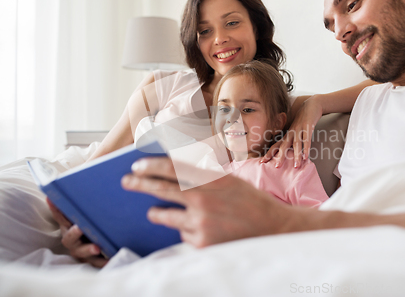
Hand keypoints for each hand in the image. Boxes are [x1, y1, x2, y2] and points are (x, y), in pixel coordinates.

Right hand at [47, 199, 107, 267]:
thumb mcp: (88, 209)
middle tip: (80, 227)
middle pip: (69, 237)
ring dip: (88, 249)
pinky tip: (110, 259)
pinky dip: (103, 262)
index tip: (51, 197)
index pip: (61, 215)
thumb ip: (83, 196)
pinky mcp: (93, 260)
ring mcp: (82, 251)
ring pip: (82, 252)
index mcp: (69, 225)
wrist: (104, 242)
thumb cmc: (92, 221)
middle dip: (74, 232)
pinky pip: (97, 263)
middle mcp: (73, 239)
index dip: (56, 208)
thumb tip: (74, 178)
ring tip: (97, 247)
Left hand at [121, 157, 302, 247]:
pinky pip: (184, 234)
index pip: (172, 168)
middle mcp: (203, 200)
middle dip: (140, 185)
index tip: (136, 165)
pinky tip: (198, 227)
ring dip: (157, 213)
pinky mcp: (202, 243)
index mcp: (211, 180)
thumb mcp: (230, 180)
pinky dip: (186, 229)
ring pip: (167, 217)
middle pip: (162, 190)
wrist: (273, 228)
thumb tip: (175, 172)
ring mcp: (201, 223)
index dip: (151, 165)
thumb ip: (204, 177)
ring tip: (152, 211)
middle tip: (127, 182)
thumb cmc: (252, 201)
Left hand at [261, 95, 322, 167]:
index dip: (269, 153)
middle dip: (280, 157)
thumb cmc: (302, 120)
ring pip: (296, 144)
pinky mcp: (308, 127)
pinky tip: (306, 157)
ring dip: (296, 155)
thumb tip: (287, 152)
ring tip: (295, 166)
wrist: (311, 105)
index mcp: (287, 135)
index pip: (276, 145)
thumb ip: (291, 140)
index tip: (262, 162)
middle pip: (283, 146)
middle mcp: (291, 133)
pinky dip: (306, 148)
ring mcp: (299, 129)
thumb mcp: (294, 130)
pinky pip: (307, 139)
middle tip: (276, 167)